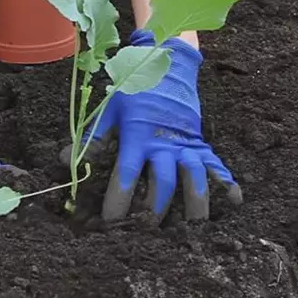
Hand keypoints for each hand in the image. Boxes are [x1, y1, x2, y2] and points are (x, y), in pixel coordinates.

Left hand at [88, 29, 242, 220]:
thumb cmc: (134, 91)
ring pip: (194, 178)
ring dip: (194, 204)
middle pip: (162, 183)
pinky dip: (225, 182)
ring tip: (192, 230)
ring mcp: (186, 144)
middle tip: (147, 232)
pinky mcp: (201, 143)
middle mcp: (164, 143)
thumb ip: (93, 137)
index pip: (126, 174)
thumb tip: (64, 160)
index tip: (110, 222)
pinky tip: (233, 201)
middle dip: (154, 210)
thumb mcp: (110, 109)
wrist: (167, 66)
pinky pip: (216, 164)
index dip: (118, 200)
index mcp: (138, 135)